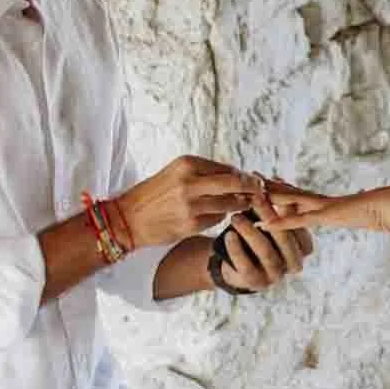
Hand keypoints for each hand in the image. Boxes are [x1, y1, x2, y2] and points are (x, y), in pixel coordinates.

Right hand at [117, 156, 264, 249]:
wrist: (128, 218)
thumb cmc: (155, 194)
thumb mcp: (176, 173)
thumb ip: (205, 173)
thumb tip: (238, 175)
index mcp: (187, 164)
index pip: (227, 168)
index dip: (244, 176)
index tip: (255, 180)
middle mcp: (190, 182)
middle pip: (235, 183)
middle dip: (252, 188)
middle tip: (261, 191)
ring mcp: (191, 204)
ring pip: (230, 203)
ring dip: (240, 204)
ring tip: (243, 204)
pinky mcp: (191, 224)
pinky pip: (217, 218)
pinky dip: (221, 216)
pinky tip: (216, 215)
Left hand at [211, 188, 316, 292]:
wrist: (235, 264)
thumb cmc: (256, 235)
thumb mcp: (268, 220)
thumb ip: (275, 206)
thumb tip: (276, 179)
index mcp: (304, 247)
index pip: (300, 226)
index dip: (286, 207)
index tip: (272, 190)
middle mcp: (294, 263)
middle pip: (284, 239)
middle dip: (269, 216)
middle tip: (255, 198)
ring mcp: (276, 275)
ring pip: (266, 252)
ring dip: (250, 232)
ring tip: (236, 216)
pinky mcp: (256, 283)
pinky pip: (247, 265)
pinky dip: (237, 249)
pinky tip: (229, 235)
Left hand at [259, 181, 389, 234]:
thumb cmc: (386, 208)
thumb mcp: (368, 208)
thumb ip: (362, 204)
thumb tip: (364, 195)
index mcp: (330, 202)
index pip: (302, 194)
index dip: (284, 188)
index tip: (269, 181)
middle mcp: (323, 201)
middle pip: (291, 192)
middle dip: (270, 186)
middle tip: (250, 176)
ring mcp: (324, 207)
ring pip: (290, 201)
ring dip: (270, 198)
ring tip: (251, 191)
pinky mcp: (327, 215)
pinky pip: (300, 220)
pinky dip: (282, 222)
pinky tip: (266, 223)